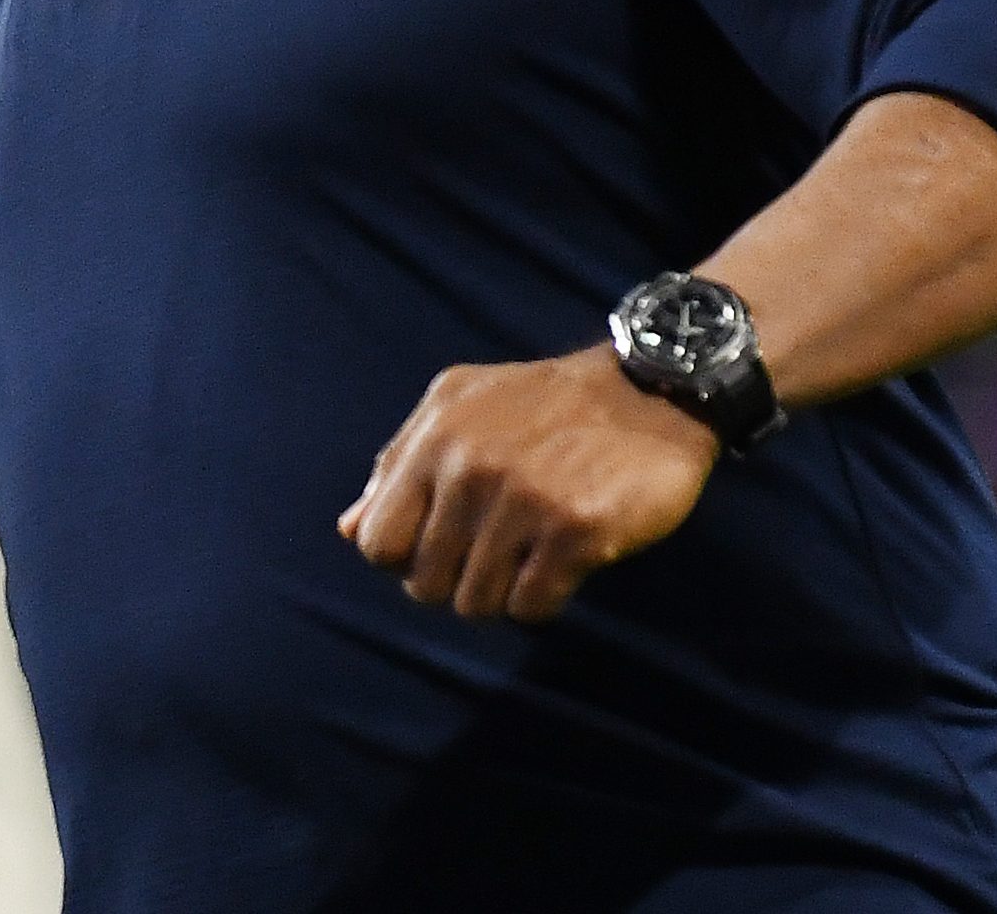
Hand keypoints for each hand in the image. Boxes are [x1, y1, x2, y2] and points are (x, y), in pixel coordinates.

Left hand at [337, 344, 716, 622]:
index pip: (378, 543)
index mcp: (433, 443)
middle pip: (424, 583)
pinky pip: (531, 607)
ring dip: (499, 596)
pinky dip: (540, 600)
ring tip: (523, 561)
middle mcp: (470, 472)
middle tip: (487, 559)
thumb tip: (348, 530)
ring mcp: (522, 504)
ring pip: (476, 604)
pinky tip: (557, 567)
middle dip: (452, 583)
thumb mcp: (455, 407)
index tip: (436, 548)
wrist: (648, 390)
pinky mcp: (576, 532)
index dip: (402, 559)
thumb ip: (397, 466)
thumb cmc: (543, 403)